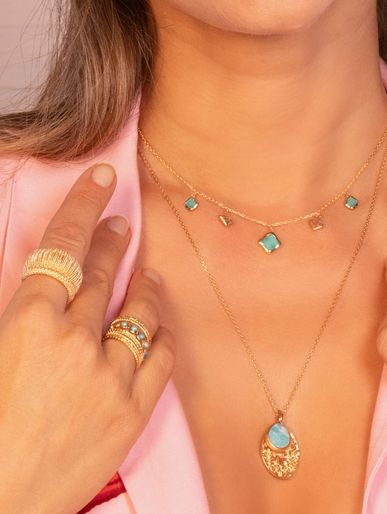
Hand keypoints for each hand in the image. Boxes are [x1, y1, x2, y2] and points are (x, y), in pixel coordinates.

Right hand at [0, 163, 175, 513]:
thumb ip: (20, 313)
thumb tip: (43, 285)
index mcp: (28, 323)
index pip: (63, 247)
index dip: (84, 206)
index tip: (103, 178)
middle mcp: (76, 341)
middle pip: (102, 275)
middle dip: (113, 243)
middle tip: (123, 224)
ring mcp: (111, 375)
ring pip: (141, 313)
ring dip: (145, 287)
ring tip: (148, 274)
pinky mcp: (133, 410)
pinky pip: (162, 357)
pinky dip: (163, 335)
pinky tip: (162, 324)